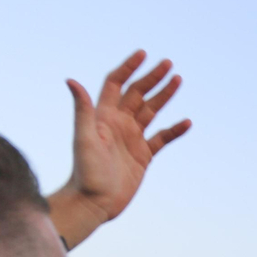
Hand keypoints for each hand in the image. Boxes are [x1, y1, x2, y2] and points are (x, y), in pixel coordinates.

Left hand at [53, 51, 191, 247]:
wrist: (93, 202)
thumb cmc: (85, 172)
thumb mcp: (84, 138)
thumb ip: (82, 110)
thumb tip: (71, 80)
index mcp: (103, 116)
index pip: (116, 83)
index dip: (128, 67)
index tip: (143, 54)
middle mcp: (118, 124)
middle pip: (137, 94)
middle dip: (152, 78)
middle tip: (168, 63)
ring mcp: (132, 139)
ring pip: (151, 112)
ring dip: (164, 96)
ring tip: (178, 80)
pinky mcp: (143, 156)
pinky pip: (162, 138)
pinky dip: (174, 130)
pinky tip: (186, 122)